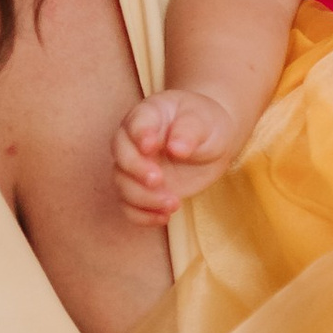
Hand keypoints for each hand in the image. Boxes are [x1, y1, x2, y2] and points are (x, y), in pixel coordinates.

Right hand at [115, 86, 240, 224]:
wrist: (211, 142)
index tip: (150, 147)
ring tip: (174, 203)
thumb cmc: (206, 124)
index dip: (139, 136)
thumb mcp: (203, 122)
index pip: (136, 124)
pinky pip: (129, 205)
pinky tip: (164, 216)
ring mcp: (136, 166)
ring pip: (122, 184)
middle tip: (159, 180)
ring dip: (143, 198)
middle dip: (137, 171)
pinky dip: (142, 215)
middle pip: (121, 156)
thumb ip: (189, 131)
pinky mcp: (142, 188)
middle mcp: (135, 141)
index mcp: (149, 115)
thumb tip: (176, 148)